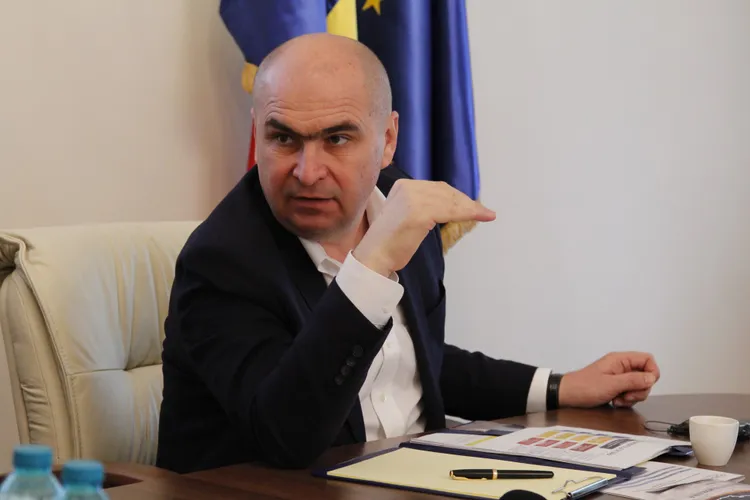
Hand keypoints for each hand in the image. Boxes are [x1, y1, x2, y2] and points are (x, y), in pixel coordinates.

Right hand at [353, 180, 495, 275]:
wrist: (374, 257)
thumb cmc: (390, 243)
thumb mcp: (405, 215)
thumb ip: (421, 206)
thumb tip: (448, 205)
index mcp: (402, 186)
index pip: (437, 187)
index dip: (457, 196)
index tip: (471, 205)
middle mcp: (407, 188)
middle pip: (446, 192)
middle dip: (466, 202)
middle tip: (482, 211)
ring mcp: (413, 199)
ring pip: (451, 201)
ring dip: (472, 208)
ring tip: (486, 214)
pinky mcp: (420, 213)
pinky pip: (451, 211)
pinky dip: (470, 213)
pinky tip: (482, 216)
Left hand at [558, 352, 659, 408]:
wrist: (568, 395)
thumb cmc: (585, 387)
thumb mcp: (611, 384)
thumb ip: (633, 380)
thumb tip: (652, 377)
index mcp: (620, 360)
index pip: (647, 359)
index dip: (652, 372)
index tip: (646, 385)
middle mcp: (622, 367)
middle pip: (645, 376)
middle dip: (640, 389)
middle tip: (627, 396)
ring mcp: (619, 377)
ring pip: (639, 387)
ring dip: (632, 397)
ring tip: (618, 400)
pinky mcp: (616, 387)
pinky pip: (630, 394)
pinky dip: (626, 400)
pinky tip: (615, 402)